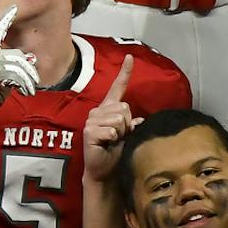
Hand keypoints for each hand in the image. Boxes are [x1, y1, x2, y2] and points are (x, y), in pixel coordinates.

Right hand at [82, 55, 138, 183]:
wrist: (104, 170)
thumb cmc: (116, 151)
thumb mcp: (128, 135)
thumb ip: (133, 124)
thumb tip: (138, 120)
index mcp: (108, 109)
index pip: (117, 87)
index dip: (124, 72)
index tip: (130, 57)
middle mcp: (98, 111)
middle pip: (124, 107)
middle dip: (128, 124)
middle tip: (119, 136)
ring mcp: (92, 120)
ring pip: (120, 118)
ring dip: (121, 132)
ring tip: (113, 141)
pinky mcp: (89, 131)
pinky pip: (112, 129)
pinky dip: (114, 139)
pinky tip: (107, 144)